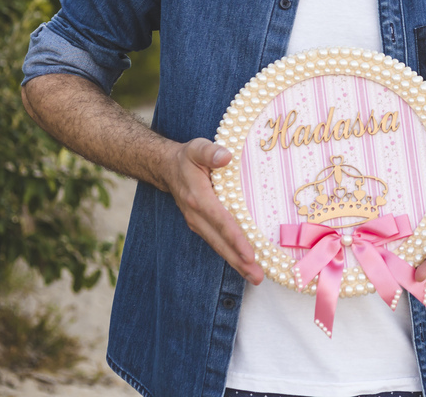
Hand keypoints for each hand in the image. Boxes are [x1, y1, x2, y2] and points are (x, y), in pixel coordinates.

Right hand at [163, 138, 263, 285]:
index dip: (236, 238)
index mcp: (198, 198)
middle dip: (239, 260)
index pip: (221, 221)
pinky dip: (231, 255)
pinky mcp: (201, 225)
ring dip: (236, 263)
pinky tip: (245, 265)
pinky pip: (218, 242)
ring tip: (255, 277)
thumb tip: (226, 157)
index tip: (250, 253)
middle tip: (257, 276)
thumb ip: (211, 152)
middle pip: (220, 241)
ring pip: (219, 246)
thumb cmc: (188, 157)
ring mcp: (198, 223)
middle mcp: (197, 215)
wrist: (167, 168)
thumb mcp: (197, 148)